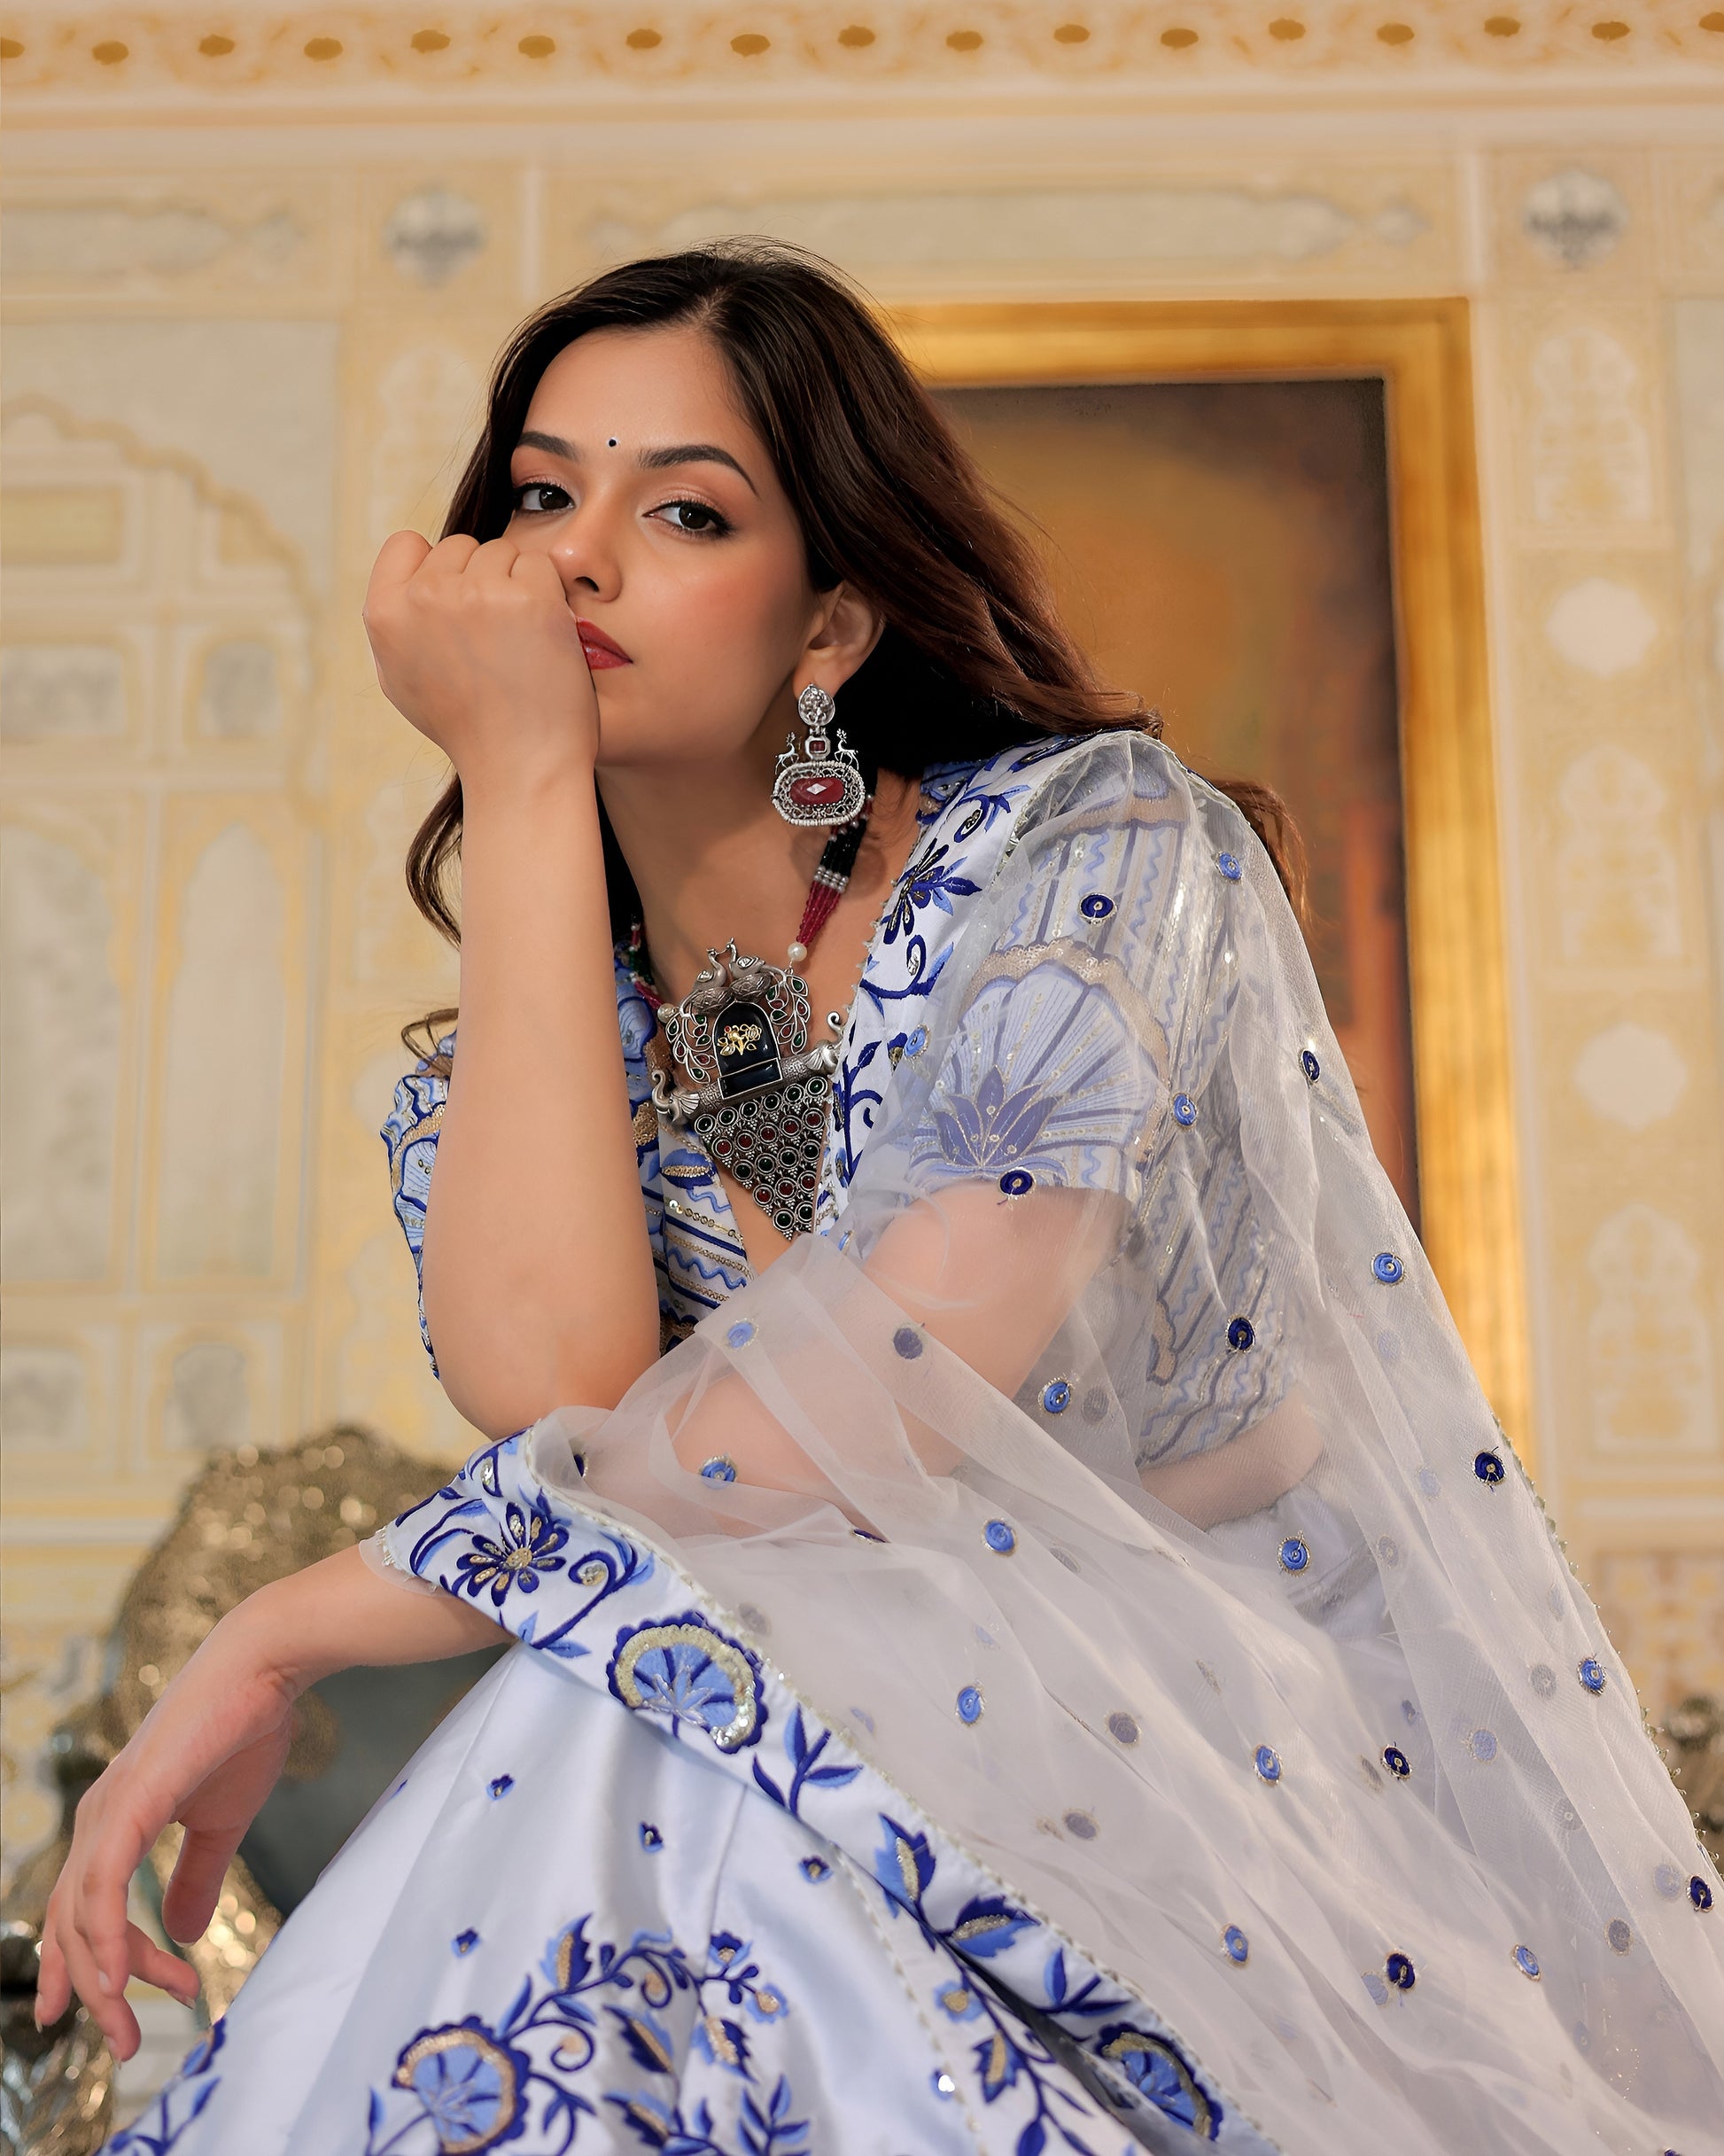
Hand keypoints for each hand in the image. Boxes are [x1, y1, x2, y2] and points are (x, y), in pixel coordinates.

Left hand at [35, 1619, 297, 2059]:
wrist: (264, 1666)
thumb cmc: (245, 1729)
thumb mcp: (223, 1821)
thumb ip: (199, 1874)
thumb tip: (182, 1933)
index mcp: (115, 1819)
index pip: (85, 1909)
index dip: (89, 1967)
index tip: (117, 2011)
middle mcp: (98, 1817)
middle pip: (73, 1925)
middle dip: (94, 1992)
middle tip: (125, 2044)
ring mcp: (109, 1808)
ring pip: (82, 1915)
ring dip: (103, 1980)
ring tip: (129, 2028)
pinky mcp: (130, 1803)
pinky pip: (103, 1887)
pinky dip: (106, 1938)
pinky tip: (115, 1978)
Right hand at [362, 532, 598, 789]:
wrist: (520, 765)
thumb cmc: (466, 728)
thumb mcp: (400, 678)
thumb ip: (396, 622)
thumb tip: (405, 579)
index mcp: (384, 614)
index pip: (406, 544)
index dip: (435, 567)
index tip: (456, 606)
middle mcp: (424, 597)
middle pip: (460, 546)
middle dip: (480, 579)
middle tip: (495, 637)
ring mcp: (477, 594)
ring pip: (503, 552)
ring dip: (518, 586)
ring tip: (518, 643)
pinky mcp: (530, 599)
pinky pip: (541, 565)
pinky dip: (549, 595)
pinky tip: (544, 638)